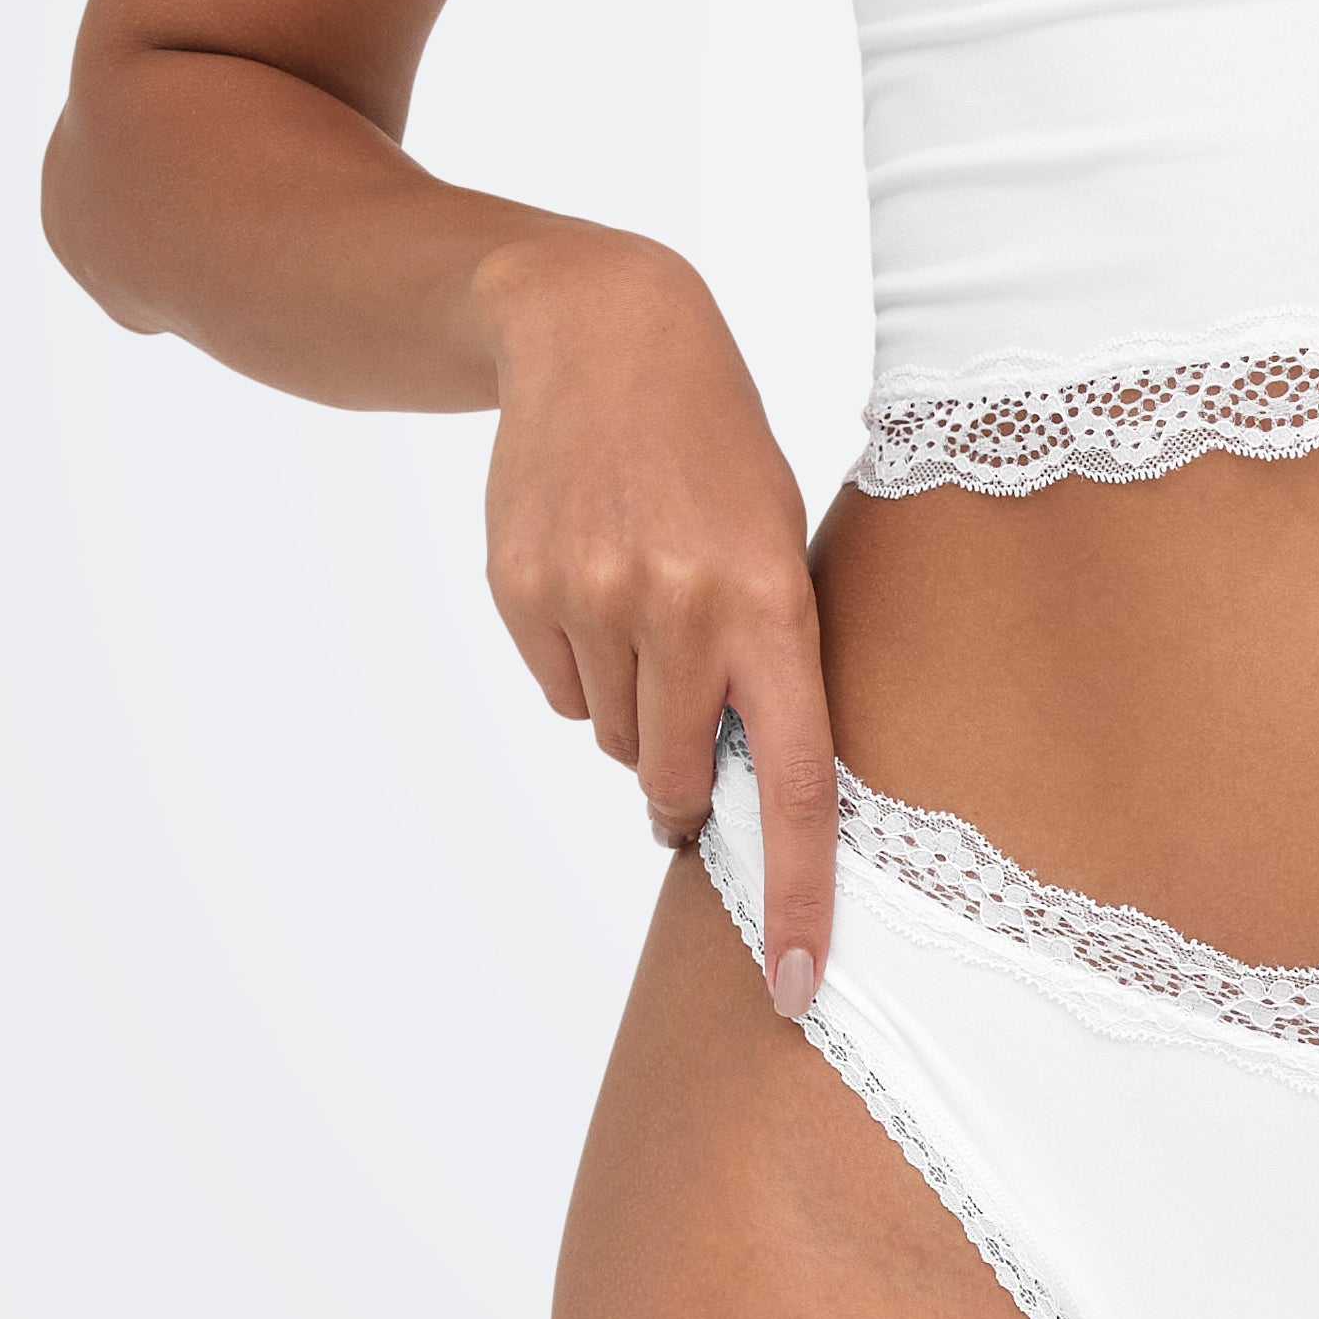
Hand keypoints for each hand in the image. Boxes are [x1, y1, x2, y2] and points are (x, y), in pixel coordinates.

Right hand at [473, 224, 835, 1006]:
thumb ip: (771, 661)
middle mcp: (681, 612)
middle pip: (680, 777)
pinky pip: (557, 688)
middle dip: (688, 778)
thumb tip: (743, 793)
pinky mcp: (520, 589)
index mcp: (771, 604)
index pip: (797, 784)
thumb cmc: (719, 450)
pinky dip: (579, 662)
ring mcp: (591, 600)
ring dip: (633, 705)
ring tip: (645, 601)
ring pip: (612, 736)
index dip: (798, 895)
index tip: (798, 985)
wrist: (601, 332)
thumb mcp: (779, 538)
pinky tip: (591, 578)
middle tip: (692, 710)